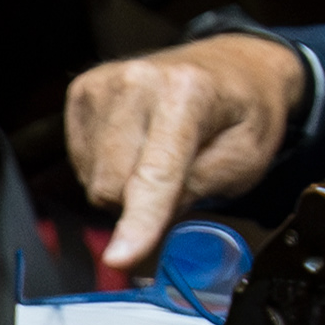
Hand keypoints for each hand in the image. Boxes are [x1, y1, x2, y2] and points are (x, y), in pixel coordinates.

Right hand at [62, 34, 307, 277]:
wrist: (230, 67)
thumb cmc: (241, 112)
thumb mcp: (244, 160)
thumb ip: (195, 190)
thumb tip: (145, 225)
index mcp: (188, 91)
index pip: (156, 172)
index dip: (140, 221)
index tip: (120, 257)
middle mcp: (137, 79)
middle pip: (114, 184)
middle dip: (142, 202)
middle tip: (178, 180)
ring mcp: (102, 84)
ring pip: (94, 179)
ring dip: (124, 185)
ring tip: (157, 156)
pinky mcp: (81, 92)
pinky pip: (80, 163)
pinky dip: (107, 167)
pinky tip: (135, 146)